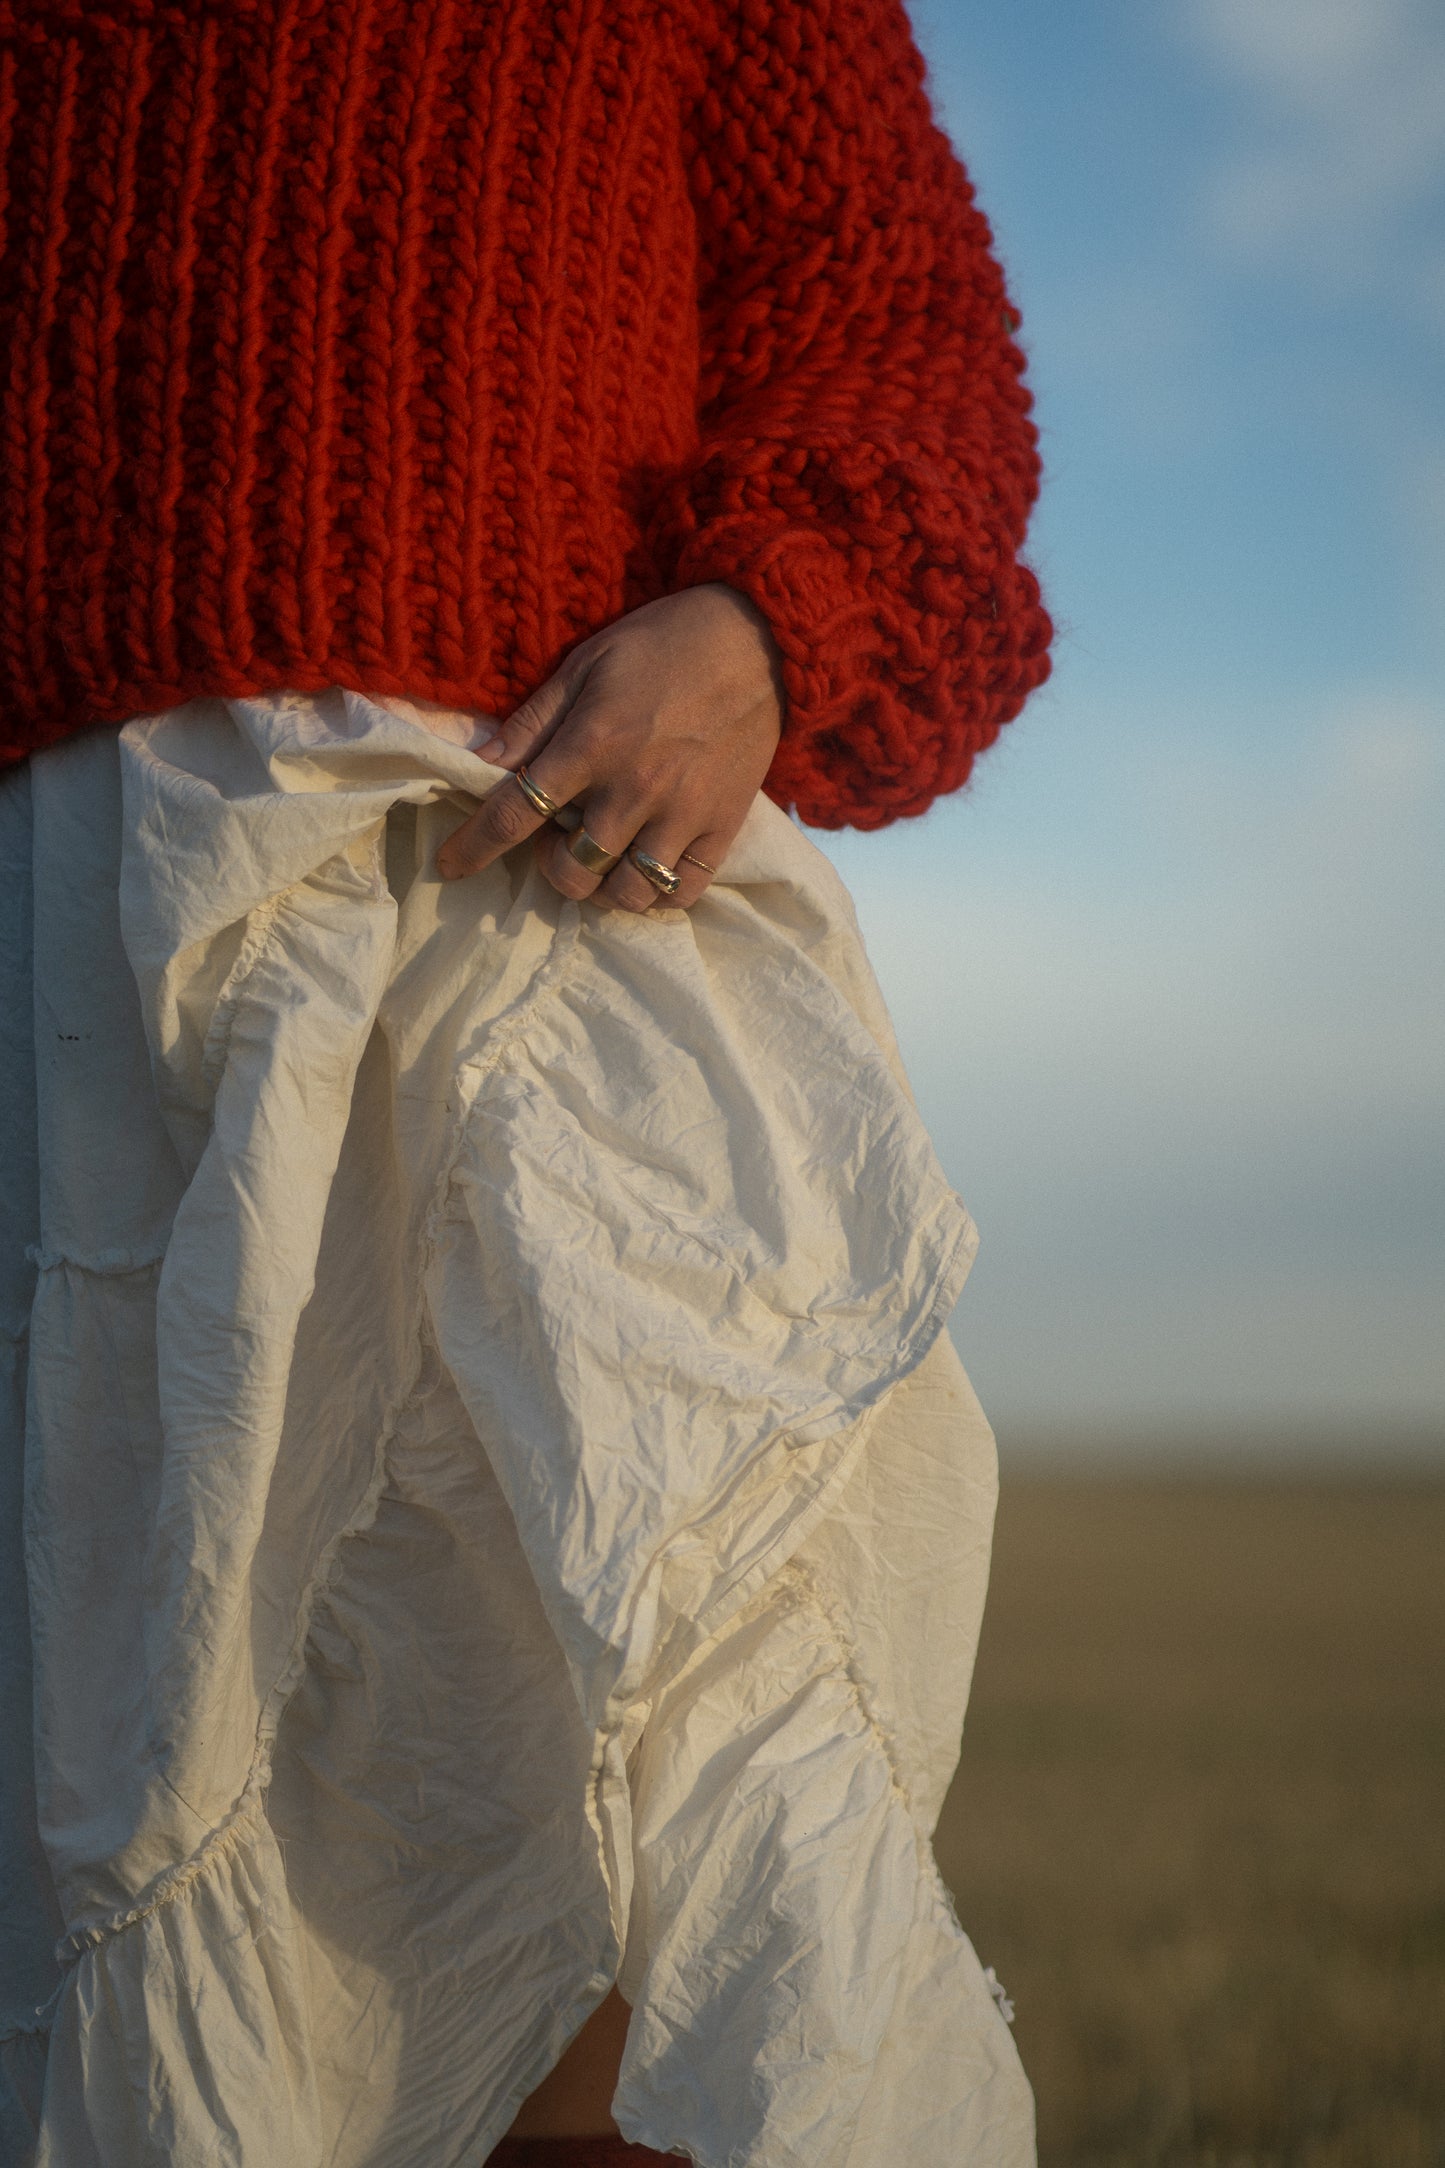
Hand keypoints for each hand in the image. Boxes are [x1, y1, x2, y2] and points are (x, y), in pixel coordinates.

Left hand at [435, 584, 784, 909]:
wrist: (759, 639)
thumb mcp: (587, 663)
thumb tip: (482, 763)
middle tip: (557, 841)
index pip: (516, 813)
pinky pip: (681, 892)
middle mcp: (634, 790)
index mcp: (592, 745)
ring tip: (602, 859)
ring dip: (600, 887)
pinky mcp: (722, 827)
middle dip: (550, 866)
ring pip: (625, 894)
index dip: (474, 846)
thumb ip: (534, 720)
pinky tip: (645, 868)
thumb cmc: (663, 644)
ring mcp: (682, 815)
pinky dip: (655, 894)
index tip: (449, 866)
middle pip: (571, 871)